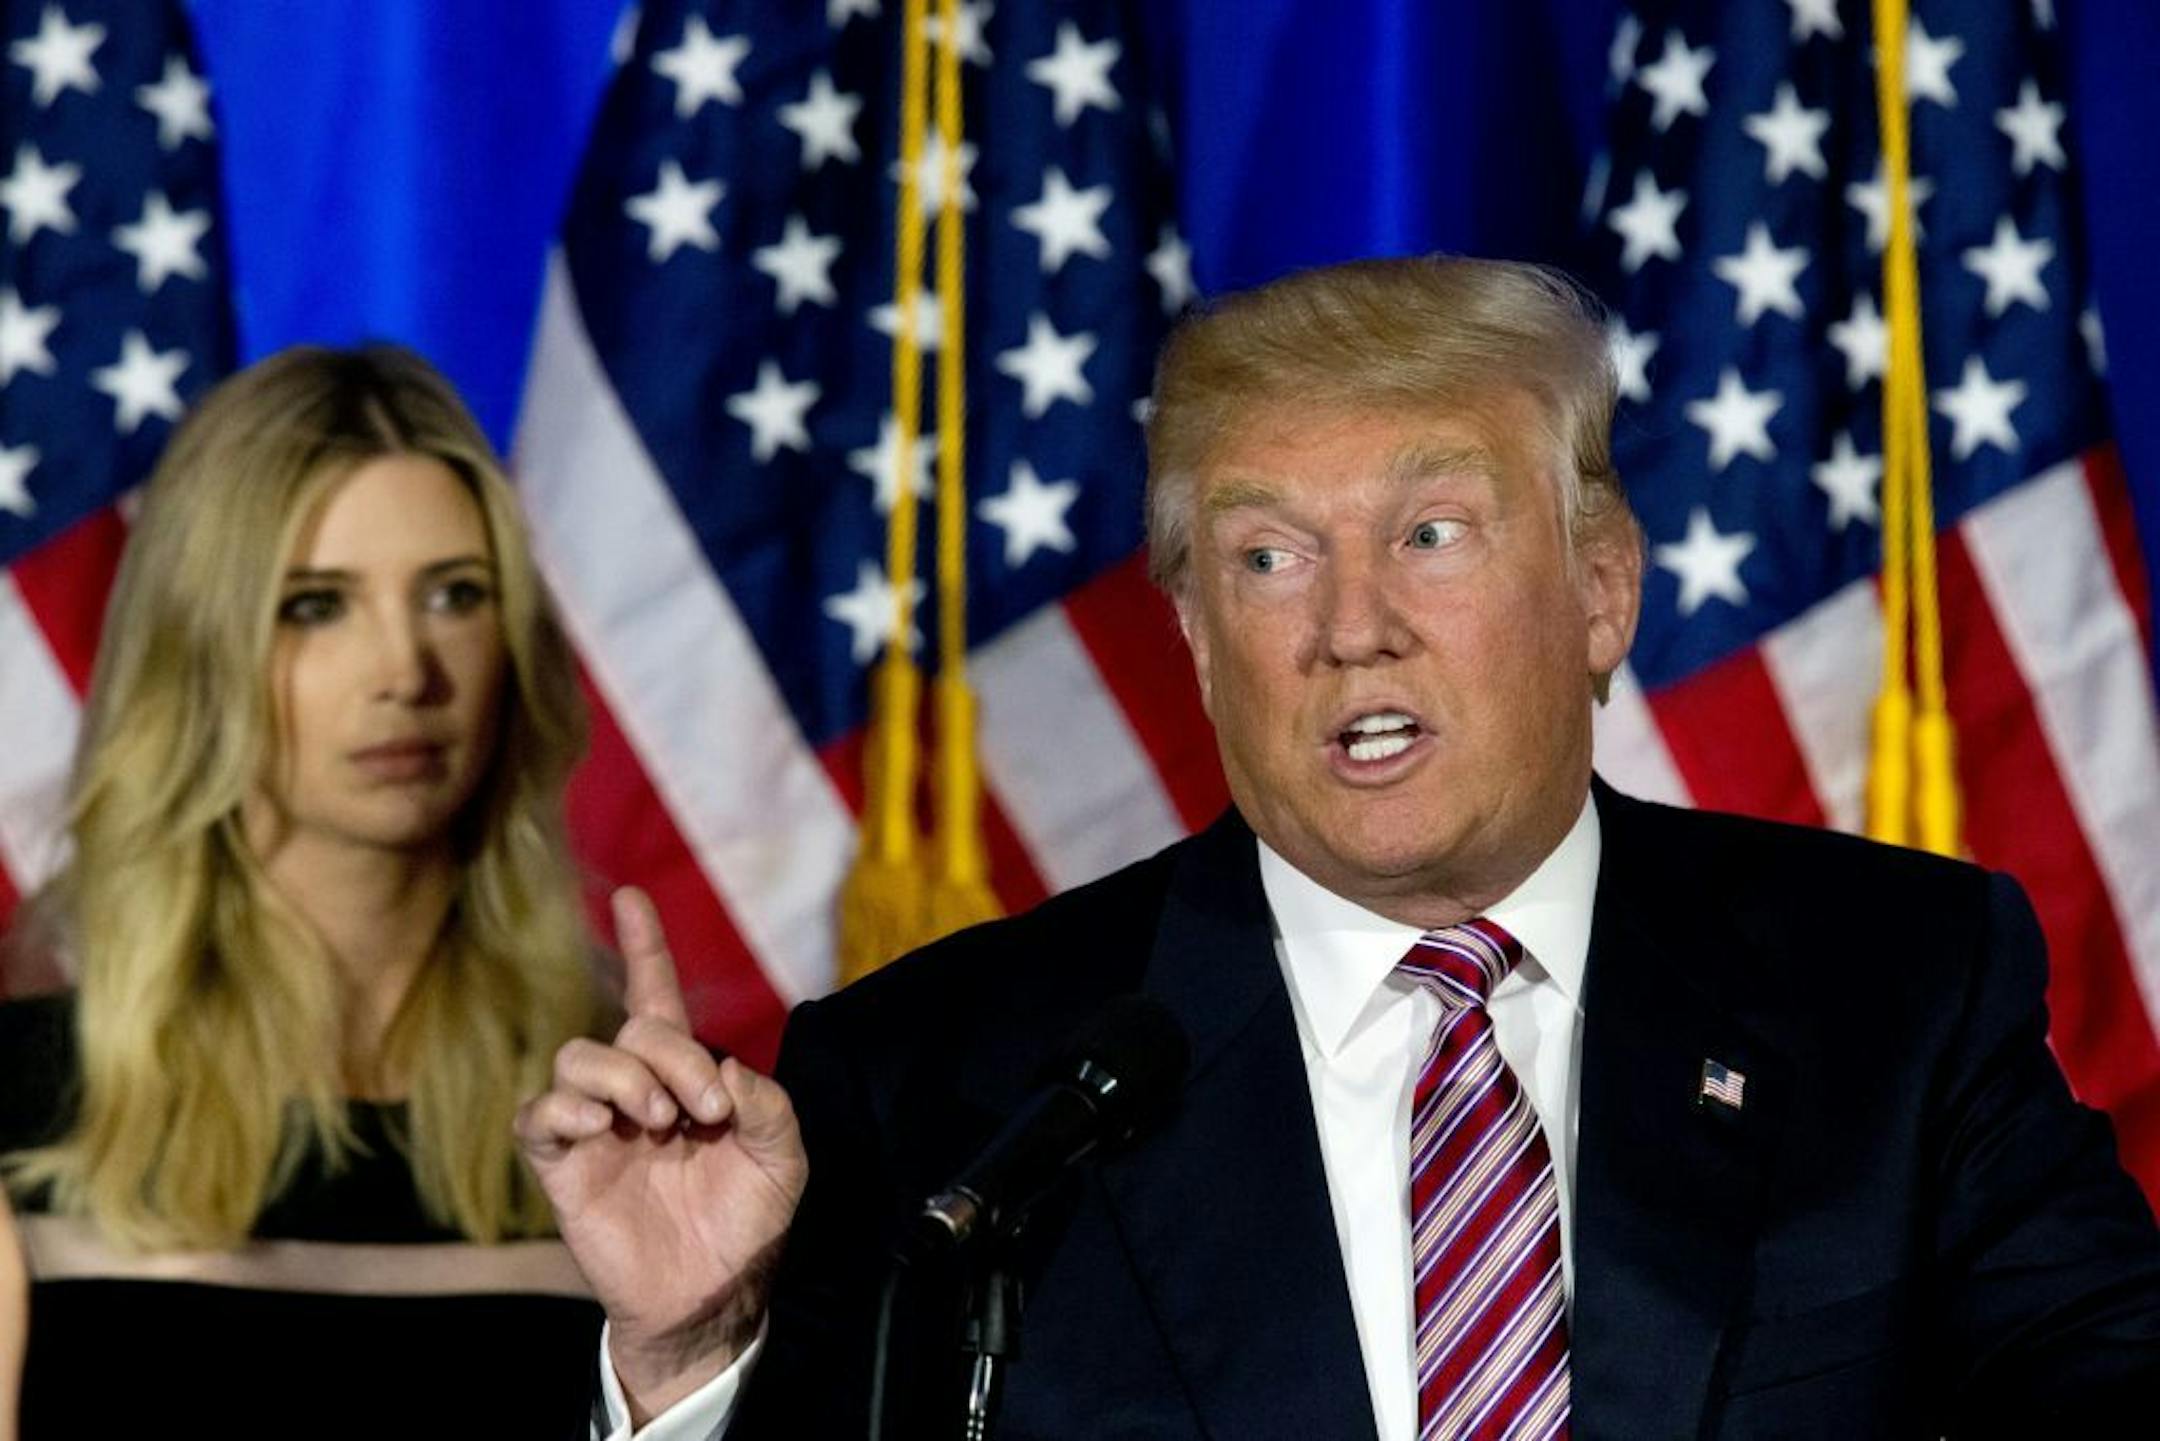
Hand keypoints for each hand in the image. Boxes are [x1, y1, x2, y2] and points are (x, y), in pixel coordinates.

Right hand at [515, 887, 807, 1423]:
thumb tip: (723, 1070)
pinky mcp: (565, 1168)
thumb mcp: (783, 1158)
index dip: (646, 947)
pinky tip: (602, 1128)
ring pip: (579, 1059)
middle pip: (630, 1033)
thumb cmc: (747, 1223)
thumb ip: (768, 1105)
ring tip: (659, 1122)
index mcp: (685, 1079)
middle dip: (671, 1057)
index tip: (633, 897)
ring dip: (624, 1078)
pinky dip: (565, 1109)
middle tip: (703, 1111)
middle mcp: (635, 1093)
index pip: (657, 998)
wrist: (715, 1298)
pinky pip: (539, 1117)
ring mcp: (595, 1129)